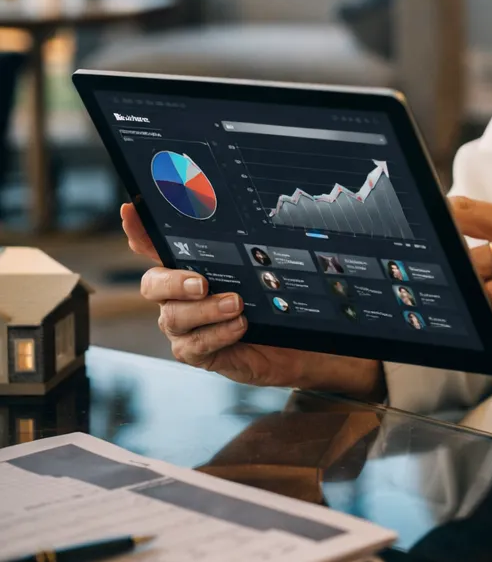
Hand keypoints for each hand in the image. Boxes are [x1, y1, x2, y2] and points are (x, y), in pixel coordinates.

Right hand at [122, 204, 383, 395]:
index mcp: (186, 268)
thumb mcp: (259, 270)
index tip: (131, 208)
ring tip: (236, 304)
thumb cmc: (270, 302)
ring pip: (173, 317)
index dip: (137, 230)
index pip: (153, 246)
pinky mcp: (196, 353)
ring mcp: (183, 327)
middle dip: (173, 282)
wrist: (291, 344)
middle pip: (152, 284)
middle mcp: (176, 297)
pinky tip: (239, 326)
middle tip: (201, 283)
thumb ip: (242, 248)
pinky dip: (218, 333)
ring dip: (206, 310)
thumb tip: (241, 209)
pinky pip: (194, 345)